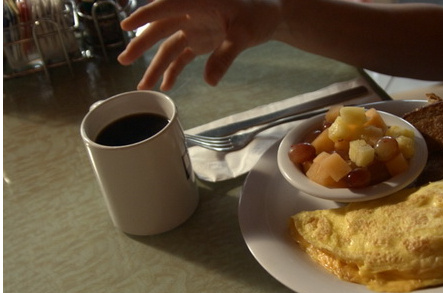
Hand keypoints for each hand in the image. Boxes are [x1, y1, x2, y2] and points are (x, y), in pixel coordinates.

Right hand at [117, 0, 280, 88]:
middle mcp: (191, 13)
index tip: (126, 25)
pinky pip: (182, 55)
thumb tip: (209, 81)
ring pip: (168, 46)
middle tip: (124, 60)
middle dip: (141, 45)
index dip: (146, 15)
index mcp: (198, 2)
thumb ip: (225, 55)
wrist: (271, 15)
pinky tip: (166, 86)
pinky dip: (173, 70)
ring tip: (142, 86)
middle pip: (160, 28)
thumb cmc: (259, 14)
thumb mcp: (244, 34)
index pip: (167, 6)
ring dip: (155, 65)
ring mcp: (195, 27)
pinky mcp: (201, 40)